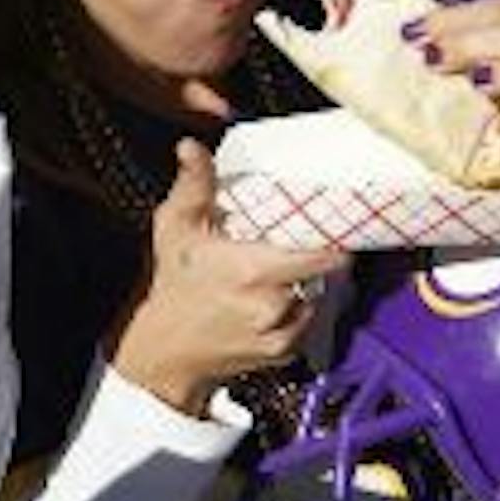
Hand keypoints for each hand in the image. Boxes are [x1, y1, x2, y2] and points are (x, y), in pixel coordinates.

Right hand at [110, 140, 351, 415]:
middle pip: (320, 274)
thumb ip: (193, 185)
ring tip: (277, 275)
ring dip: (305, 286)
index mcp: (252, 269)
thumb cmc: (171, 285)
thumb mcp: (176, 227)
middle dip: (312, 259)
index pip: (321, 255)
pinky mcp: (282, 353)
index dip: (334, 241)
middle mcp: (271, 304)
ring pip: (314, 297)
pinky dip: (295, 312)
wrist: (164, 351)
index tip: (335, 227)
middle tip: (296, 245)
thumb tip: (191, 147)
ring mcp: (279, 332)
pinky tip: (269, 302)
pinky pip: (304, 323)